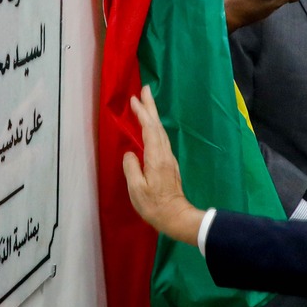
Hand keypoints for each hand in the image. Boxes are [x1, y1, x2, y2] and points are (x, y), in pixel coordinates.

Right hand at [121, 85, 204, 246]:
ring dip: (153, 115)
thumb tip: (130, 154)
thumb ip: (131, 168)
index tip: (134, 99)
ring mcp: (168, 158)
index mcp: (156, 158)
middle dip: (150, 107)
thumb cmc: (154, 205)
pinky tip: (150, 126)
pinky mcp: (168, 164)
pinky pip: (160, 139)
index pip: (149, 129)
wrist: (175, 217)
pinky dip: (154, 127)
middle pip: (157, 125)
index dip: (142, 113)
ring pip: (160, 131)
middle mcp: (164, 154)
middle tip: (145, 89)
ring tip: (146, 103)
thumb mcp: (137, 189)